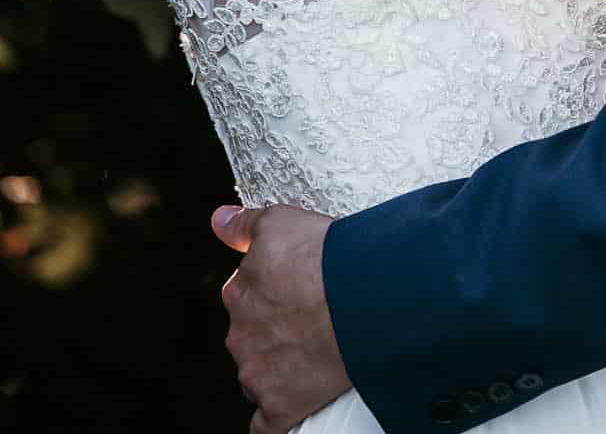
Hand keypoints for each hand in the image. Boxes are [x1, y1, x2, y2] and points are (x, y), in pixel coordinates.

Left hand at [213, 202, 348, 433]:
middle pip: (250, 336)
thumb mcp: (280, 222)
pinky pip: (266, 424)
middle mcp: (240, 336)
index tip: (298, 288)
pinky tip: (289, 405)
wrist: (360, 299)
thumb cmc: (324, 255)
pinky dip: (275, 416)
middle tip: (310, 319)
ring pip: (258, 376)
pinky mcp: (278, 408)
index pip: (244, 295)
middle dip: (272, 330)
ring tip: (314, 353)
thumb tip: (217, 220)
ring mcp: (257, 375)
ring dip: (277, 368)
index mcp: (238, 293)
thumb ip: (244, 226)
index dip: (272, 290)